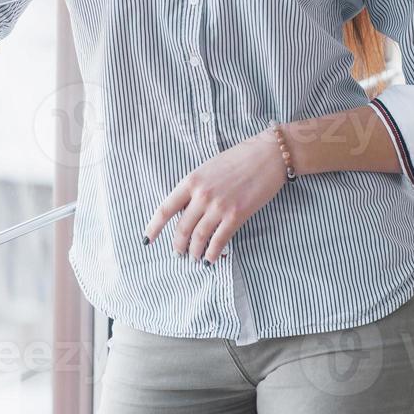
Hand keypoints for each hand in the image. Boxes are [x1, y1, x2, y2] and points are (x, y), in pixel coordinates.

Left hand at [143, 131, 287, 264]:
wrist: (267, 155)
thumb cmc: (239, 159)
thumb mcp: (208, 168)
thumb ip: (195, 188)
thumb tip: (187, 211)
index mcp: (191, 180)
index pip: (165, 208)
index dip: (154, 227)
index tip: (147, 240)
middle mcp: (202, 194)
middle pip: (181, 228)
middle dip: (178, 245)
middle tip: (178, 253)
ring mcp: (219, 206)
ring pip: (198, 237)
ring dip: (194, 252)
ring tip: (195, 258)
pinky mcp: (236, 215)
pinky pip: (219, 240)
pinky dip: (213, 253)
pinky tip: (211, 258)